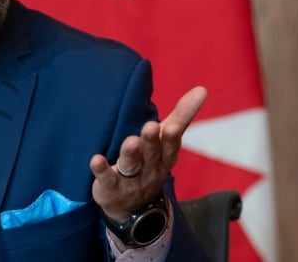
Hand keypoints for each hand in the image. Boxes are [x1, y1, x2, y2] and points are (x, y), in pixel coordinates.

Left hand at [89, 86, 206, 221]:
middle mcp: (149, 168)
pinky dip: (101, 170)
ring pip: (131, 165)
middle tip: (151, 126)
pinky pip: (106, 179)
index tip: (174, 126)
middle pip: (151, 153)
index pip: (170, 146)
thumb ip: (181, 116)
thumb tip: (202, 89)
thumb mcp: (166, 141)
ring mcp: (130, 180)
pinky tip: (96, 159)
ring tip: (131, 141)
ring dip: (131, 153)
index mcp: (164, 156)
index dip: (173, 137)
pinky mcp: (110, 187)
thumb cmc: (151, 162)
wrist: (134, 209)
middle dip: (152, 141)